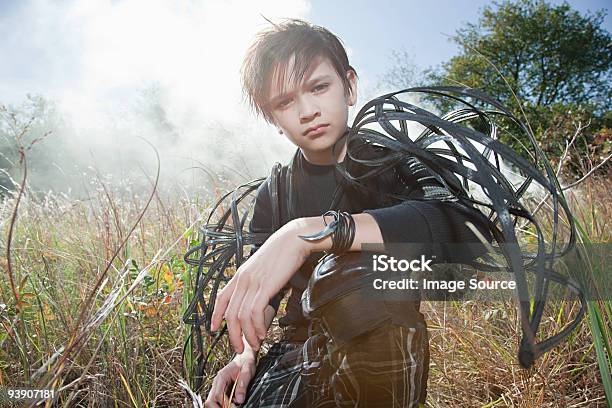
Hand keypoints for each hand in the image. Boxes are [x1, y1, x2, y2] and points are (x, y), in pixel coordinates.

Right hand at [205, 353, 255, 406]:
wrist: (245, 356)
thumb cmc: (246, 362)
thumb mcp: (247, 372)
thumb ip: (242, 385)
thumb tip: (240, 400)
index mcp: (222, 377)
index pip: (217, 395)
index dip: (225, 404)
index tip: (235, 407)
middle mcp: (217, 382)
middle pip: (210, 400)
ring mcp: (218, 386)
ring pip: (212, 401)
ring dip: (220, 406)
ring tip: (232, 406)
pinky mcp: (221, 389)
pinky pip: (217, 400)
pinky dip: (222, 405)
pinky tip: (231, 404)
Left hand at [211, 219, 309, 352]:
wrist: (293, 239)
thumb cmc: (282, 252)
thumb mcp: (262, 267)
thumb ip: (256, 281)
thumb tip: (258, 296)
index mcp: (240, 275)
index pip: (221, 297)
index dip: (215, 315)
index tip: (214, 328)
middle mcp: (243, 280)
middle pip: (230, 314)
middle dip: (233, 335)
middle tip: (239, 347)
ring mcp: (252, 283)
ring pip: (241, 317)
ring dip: (248, 335)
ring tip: (255, 343)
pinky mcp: (264, 287)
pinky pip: (255, 313)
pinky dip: (258, 327)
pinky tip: (263, 332)